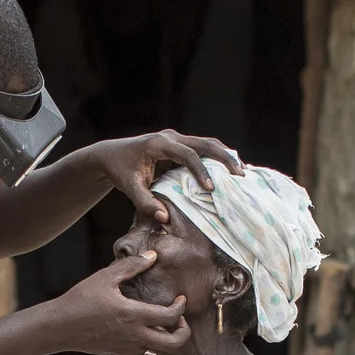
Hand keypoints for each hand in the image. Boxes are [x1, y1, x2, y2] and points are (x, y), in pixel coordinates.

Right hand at [43, 251, 189, 354]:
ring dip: (169, 342)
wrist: (60, 327)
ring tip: (164, 327)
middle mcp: (134, 335)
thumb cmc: (79, 300)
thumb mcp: (105, 277)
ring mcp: (128, 348)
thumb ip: (131, 266)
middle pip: (173, 344)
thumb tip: (152, 256)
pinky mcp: (120, 354)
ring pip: (161, 354)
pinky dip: (153, 348)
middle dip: (184, 333)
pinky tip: (147, 334)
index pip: (170, 317)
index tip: (180, 300)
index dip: (181, 308)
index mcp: (132, 315)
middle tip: (180, 320)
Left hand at [83, 130, 245, 224]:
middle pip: (205, 143)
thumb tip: (165, 218)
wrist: (112, 155)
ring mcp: (177, 138)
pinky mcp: (180, 144)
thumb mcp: (130, 189)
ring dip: (225, 156)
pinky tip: (230, 170)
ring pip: (208, 143)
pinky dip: (217, 158)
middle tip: (241, 175)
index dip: (201, 171)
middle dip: (225, 158)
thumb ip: (145, 203)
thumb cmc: (120, 171)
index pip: (187, 154)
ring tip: (242, 172)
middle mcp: (171, 137)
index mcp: (159, 144)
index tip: (211, 188)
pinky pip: (203, 148)